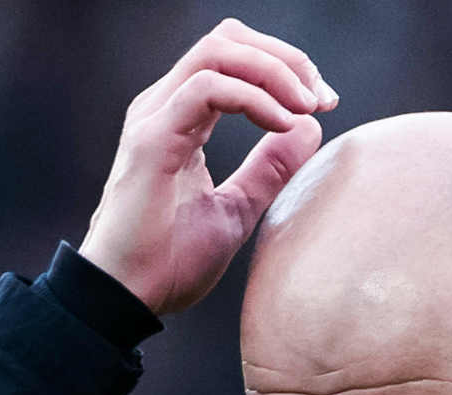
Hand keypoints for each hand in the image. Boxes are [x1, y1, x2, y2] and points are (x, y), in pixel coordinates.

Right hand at [78, 18, 336, 314]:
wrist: (128, 297)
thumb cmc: (170, 261)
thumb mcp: (236, 210)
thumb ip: (268, 170)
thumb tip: (308, 130)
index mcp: (181, 118)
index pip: (233, 58)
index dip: (285, 69)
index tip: (323, 105)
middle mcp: (164, 106)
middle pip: (228, 40)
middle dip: (285, 59)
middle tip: (322, 97)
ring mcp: (154, 118)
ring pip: (218, 51)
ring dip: (273, 71)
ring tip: (307, 107)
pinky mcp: (151, 139)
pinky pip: (207, 90)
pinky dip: (253, 99)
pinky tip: (283, 125)